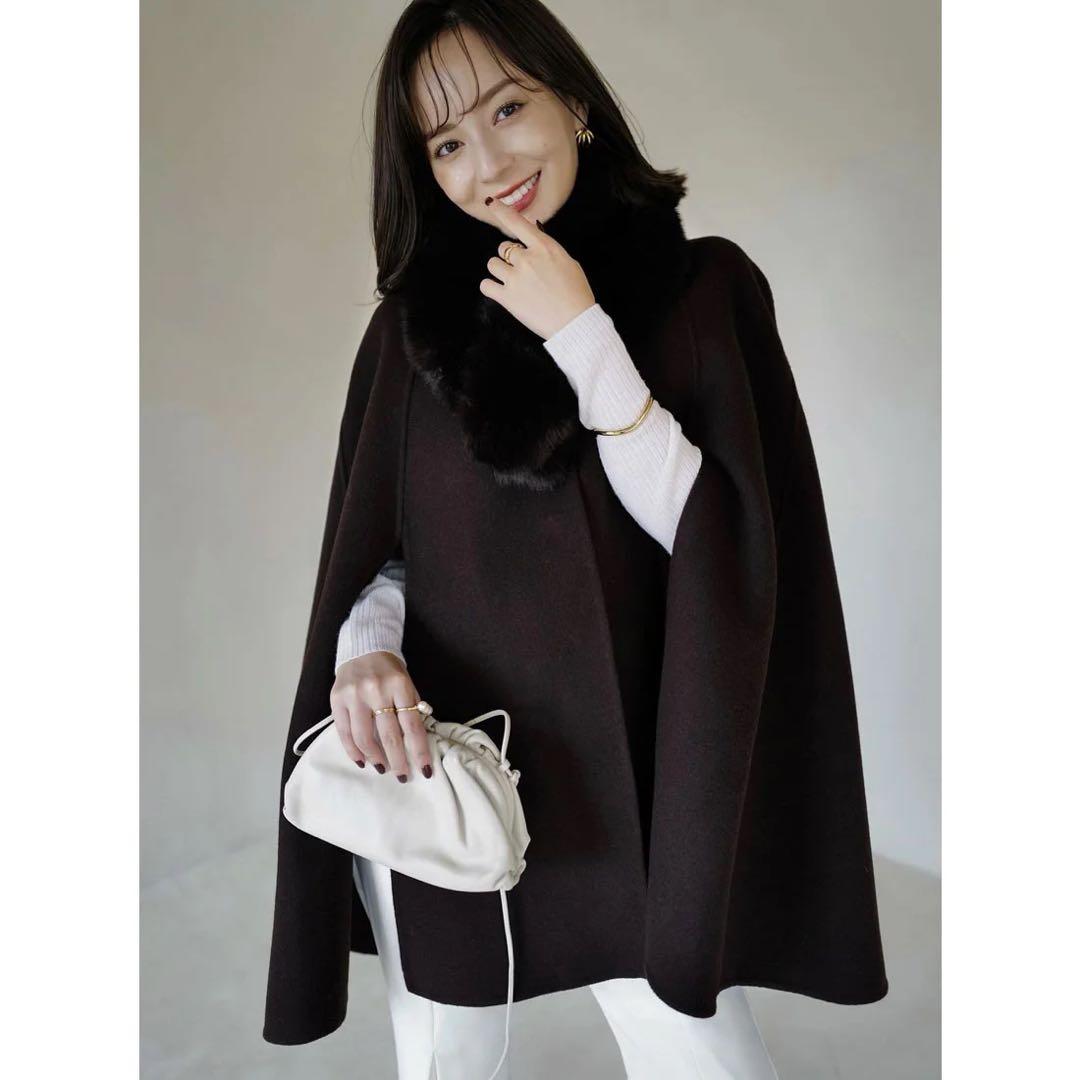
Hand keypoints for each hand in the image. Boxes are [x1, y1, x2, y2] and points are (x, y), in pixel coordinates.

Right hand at [329, 651, 432, 782]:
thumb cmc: (389, 671)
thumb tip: (418, 741)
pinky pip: (344, 732)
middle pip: (389, 735)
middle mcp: (376, 690)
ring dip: (375, 758)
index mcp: (399, 685)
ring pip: (364, 737)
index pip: (412, 725)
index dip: (419, 750)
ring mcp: (354, 695)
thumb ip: (411, 708)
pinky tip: (362, 761)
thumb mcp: (407, 683)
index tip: (425, 770)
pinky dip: (353, 750)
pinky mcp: (336, 700)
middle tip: (402, 776)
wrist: (363, 648)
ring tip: (383, 768)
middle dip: (398, 761)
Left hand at [479, 197, 595, 339]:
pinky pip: (486, 285)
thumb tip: (534, 240)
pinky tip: (500, 291)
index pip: (517, 222)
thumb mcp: (568, 262)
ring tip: (513, 283)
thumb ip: (548, 250)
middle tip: (522, 271)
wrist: (575, 322)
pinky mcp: (507, 298)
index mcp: (544, 247)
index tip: (491, 204)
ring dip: (500, 271)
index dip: (501, 211)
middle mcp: (526, 259)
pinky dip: (490, 287)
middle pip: (503, 248)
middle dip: (509, 257)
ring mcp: (515, 278)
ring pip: (492, 264)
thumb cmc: (576, 293)